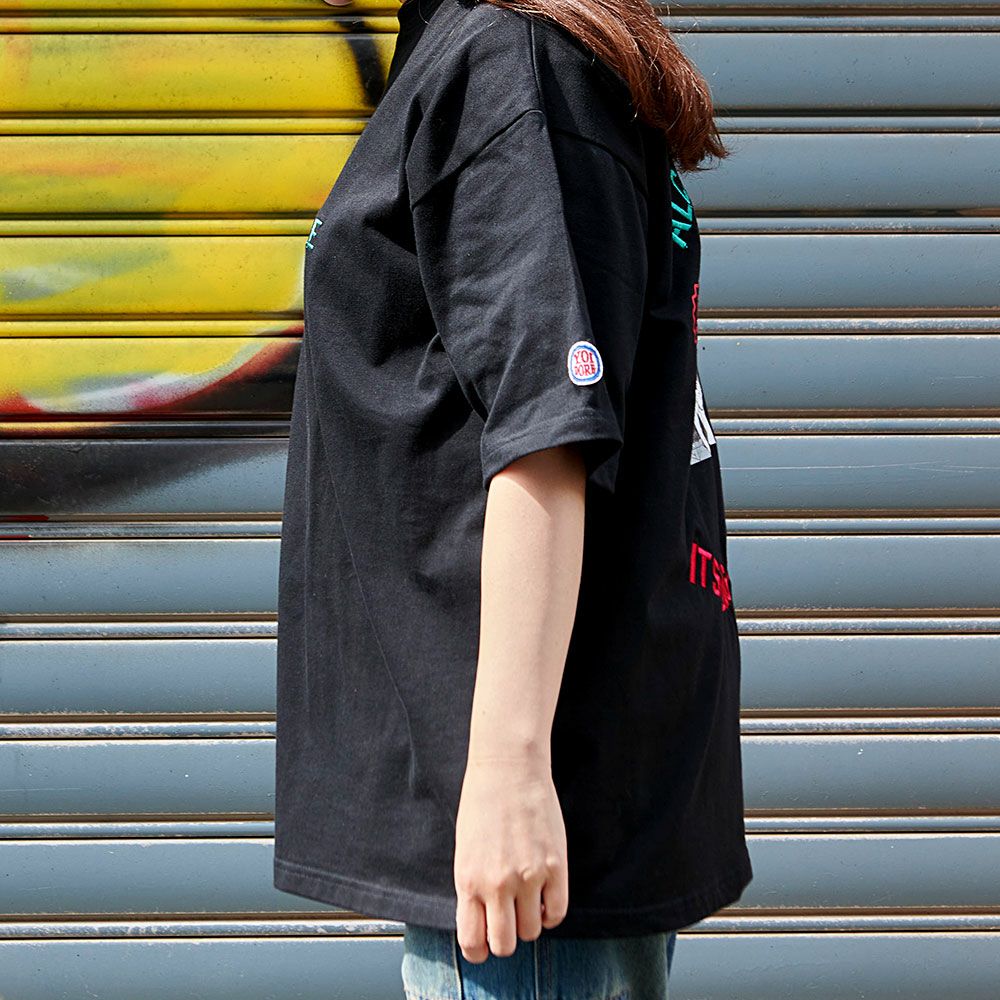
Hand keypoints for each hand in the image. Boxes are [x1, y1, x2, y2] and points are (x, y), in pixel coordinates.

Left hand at [453, 751, 568, 962]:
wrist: (508, 767)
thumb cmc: (482, 802)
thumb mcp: (465, 850)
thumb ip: (472, 887)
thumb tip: (482, 919)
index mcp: (468, 880)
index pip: (472, 942)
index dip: (479, 948)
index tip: (483, 942)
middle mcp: (497, 884)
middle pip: (505, 944)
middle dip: (505, 939)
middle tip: (507, 923)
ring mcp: (529, 876)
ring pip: (533, 931)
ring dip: (529, 923)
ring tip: (526, 902)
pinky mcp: (556, 866)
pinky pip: (558, 912)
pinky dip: (551, 912)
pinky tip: (544, 896)